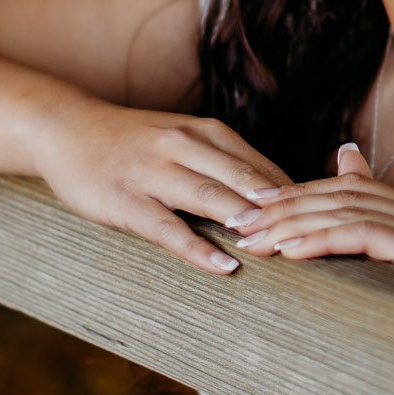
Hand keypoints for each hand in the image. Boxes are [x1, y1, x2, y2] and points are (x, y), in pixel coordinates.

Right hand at [30, 100, 292, 276]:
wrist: (67, 129)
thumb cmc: (135, 142)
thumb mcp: (185, 138)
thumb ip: (225, 162)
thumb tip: (279, 195)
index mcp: (205, 132)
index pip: (260, 165)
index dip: (295, 194)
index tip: (326, 221)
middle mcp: (183, 146)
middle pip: (243, 179)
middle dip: (280, 209)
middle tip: (316, 236)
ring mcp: (153, 173)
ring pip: (209, 197)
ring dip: (246, 221)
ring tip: (278, 249)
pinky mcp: (126, 200)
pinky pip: (168, 228)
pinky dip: (198, 248)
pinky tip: (224, 265)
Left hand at [224, 142, 393, 283]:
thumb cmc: (392, 324)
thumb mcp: (369, 262)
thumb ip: (357, 213)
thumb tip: (345, 152)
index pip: (353, 190)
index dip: (301, 193)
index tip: (255, 203)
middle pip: (349, 199)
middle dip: (289, 209)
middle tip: (244, 223)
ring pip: (351, 214)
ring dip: (295, 225)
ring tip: (257, 240)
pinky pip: (363, 234)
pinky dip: (320, 239)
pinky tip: (288, 251)